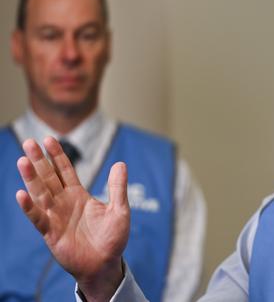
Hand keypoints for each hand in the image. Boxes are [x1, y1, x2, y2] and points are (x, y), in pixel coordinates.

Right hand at [15, 137, 129, 301]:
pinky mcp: (51, 233)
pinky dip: (30, 207)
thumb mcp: (120, 210)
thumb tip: (120, 163)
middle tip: (29, 142)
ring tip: (22, 161)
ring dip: (31, 178)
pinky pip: (38, 218)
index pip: (65, 171)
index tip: (49, 139)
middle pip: (49, 177)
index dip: (58, 155)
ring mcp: (55, 217)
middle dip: (40, 160)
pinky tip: (21, 194)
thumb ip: (117, 188)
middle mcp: (64, 203)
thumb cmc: (112, 238)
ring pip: (40, 193)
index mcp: (79, 195)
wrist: (105, 264)